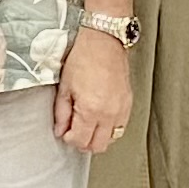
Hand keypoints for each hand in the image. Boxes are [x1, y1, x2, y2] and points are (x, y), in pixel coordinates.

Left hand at [55, 29, 131, 153]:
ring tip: (87, 124)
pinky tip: (99, 118)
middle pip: (98, 146)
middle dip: (84, 142)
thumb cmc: (84, 58)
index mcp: (91, 109)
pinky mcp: (128, 104)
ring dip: (98, 137)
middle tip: (75, 131)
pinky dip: (109, 128)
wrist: (104, 41)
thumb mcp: (65, 86)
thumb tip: (60, 129)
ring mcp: (121, 109)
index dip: (69, 139)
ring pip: (111, 139)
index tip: (65, 132)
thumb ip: (62, 112)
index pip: (80, 140)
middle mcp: (109, 113)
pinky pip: (120, 127)